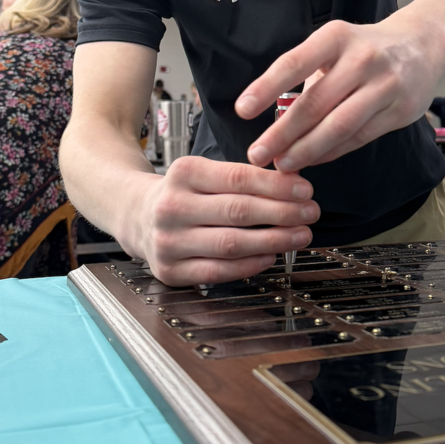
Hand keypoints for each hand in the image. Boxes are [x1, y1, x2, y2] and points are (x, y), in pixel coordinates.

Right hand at [129, 157, 318, 285]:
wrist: (135, 214)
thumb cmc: (182, 192)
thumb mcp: (203, 172)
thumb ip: (240, 176)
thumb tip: (292, 185)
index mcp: (183, 173)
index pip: (239, 178)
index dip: (276, 185)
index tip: (304, 189)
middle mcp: (172, 206)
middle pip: (238, 211)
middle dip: (282, 213)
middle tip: (310, 212)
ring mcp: (169, 241)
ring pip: (231, 243)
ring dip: (273, 240)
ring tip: (300, 235)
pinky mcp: (170, 271)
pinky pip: (218, 271)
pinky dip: (249, 265)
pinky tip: (271, 256)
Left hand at [235, 18, 439, 171]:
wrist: (423, 45)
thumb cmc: (366, 48)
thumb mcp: (334, 45)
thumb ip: (308, 76)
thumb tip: (274, 116)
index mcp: (336, 37)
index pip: (294, 63)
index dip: (266, 88)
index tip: (242, 110)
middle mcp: (362, 59)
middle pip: (315, 103)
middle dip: (281, 133)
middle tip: (257, 152)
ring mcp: (384, 85)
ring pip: (338, 126)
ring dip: (306, 149)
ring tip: (282, 163)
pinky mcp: (400, 111)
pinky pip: (358, 138)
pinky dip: (331, 152)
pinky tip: (312, 160)